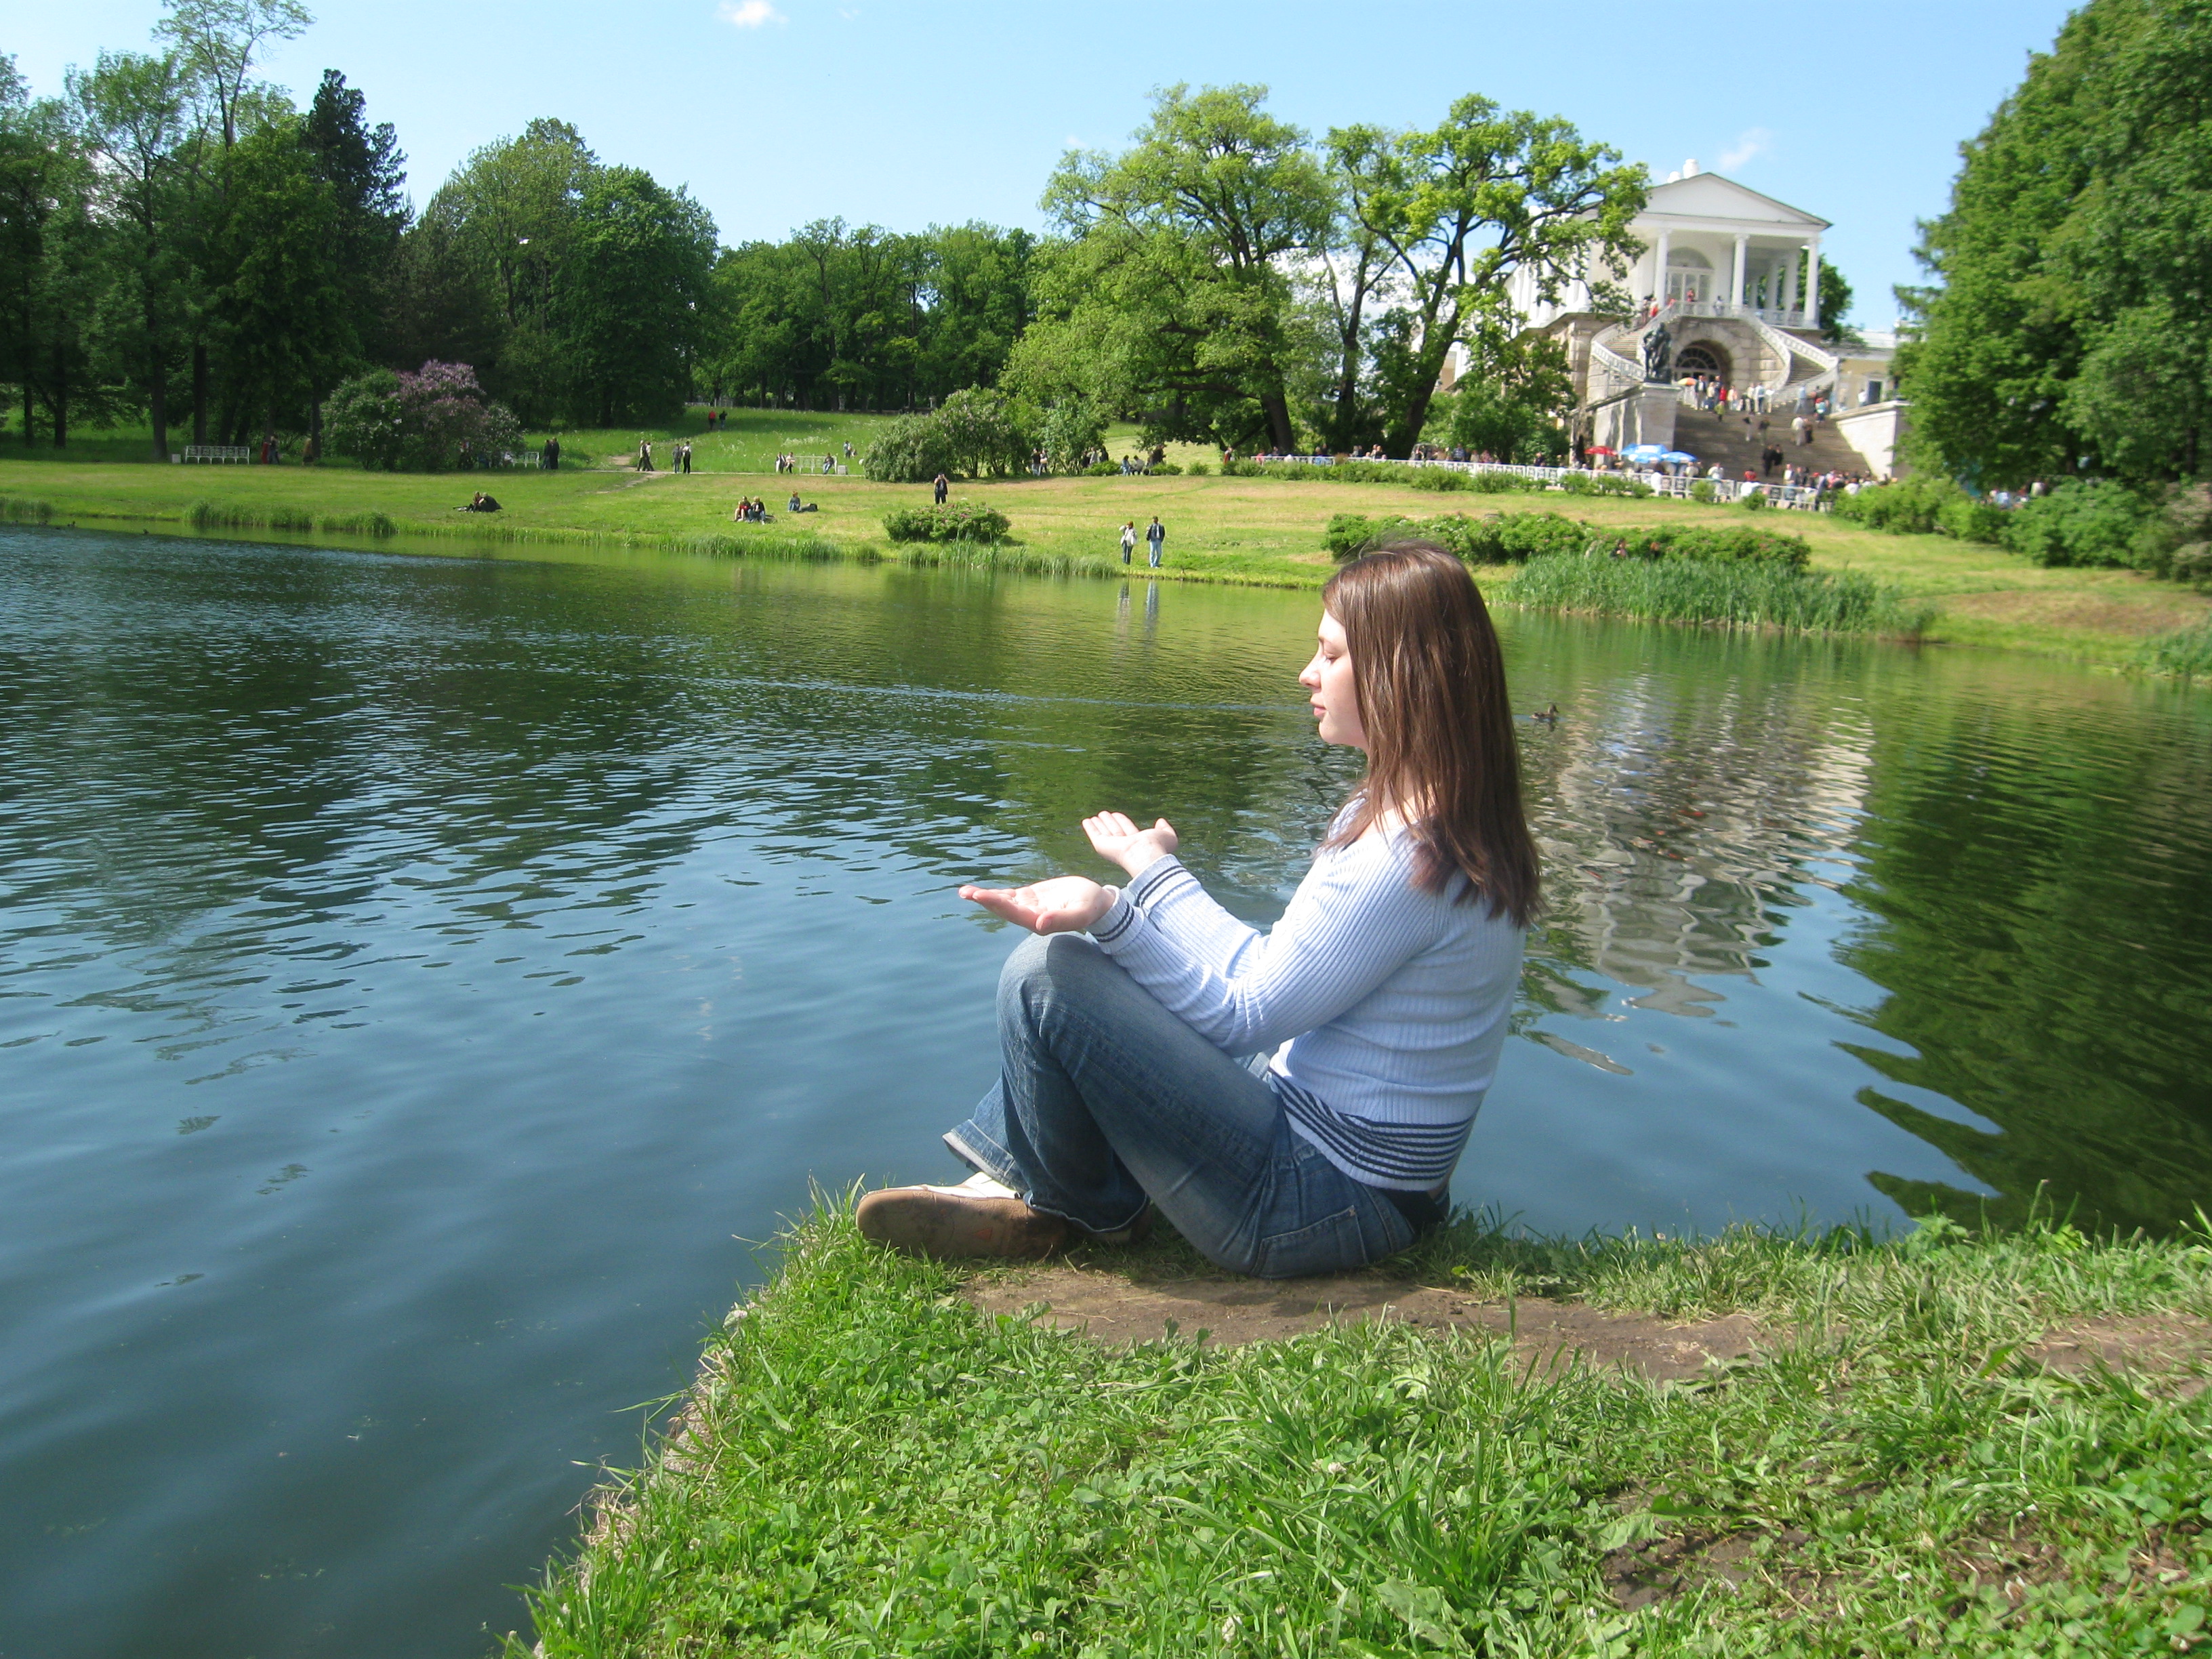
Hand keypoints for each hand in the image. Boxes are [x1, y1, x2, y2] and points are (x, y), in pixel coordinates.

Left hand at [960, 875, 1113, 935]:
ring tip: (965, 892)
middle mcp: (1030, 917)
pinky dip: (995, 893)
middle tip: (966, 893)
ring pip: (1003, 902)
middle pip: (1003, 909)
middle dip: (985, 901)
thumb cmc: (1091, 907)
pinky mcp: (1030, 898)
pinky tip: (978, 892)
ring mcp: (1029, 907)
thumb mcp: (1080, 912)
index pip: (1014, 913)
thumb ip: (1061, 919)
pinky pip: (1009, 896)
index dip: (997, 904)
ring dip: (985, 898)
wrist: (1096, 902)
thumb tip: (1039, 925)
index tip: (981, 896)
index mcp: (1039, 922)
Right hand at [1082, 812, 1178, 877]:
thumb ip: (1165, 828)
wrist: (1145, 855)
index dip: (1122, 821)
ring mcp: (1112, 845)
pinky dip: (1089, 828)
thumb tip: (1160, 821)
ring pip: (1104, 831)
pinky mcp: (1102, 846)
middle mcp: (1124, 844)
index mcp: (1137, 842)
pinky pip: (1094, 834)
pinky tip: (1086, 821)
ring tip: (1095, 816)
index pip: (1127, 829)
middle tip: (1104, 813)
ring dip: (1099, 823)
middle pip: (1114, 830)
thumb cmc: (1157, 848)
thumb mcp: (1168, 836)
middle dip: (1109, 821)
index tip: (1116, 814)